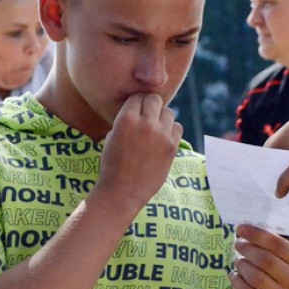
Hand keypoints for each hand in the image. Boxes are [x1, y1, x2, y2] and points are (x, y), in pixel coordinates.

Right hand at [96, 93, 181, 210]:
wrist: (122, 192)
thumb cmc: (112, 165)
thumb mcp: (112, 136)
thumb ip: (126, 120)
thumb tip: (139, 110)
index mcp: (126, 119)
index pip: (137, 97)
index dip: (136, 103)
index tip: (135, 111)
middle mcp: (145, 124)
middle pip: (155, 99)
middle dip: (150, 106)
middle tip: (146, 117)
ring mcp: (161, 135)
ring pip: (168, 112)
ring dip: (162, 118)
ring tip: (154, 129)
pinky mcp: (172, 147)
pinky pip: (177, 127)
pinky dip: (171, 130)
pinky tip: (163, 138)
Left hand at [230, 223, 288, 288]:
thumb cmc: (264, 269)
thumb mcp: (269, 252)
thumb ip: (262, 239)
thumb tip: (244, 226)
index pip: (278, 244)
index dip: (257, 235)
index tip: (241, 228)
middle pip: (265, 260)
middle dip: (247, 249)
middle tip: (237, 244)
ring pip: (254, 275)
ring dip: (241, 264)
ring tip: (239, 261)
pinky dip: (236, 279)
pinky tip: (236, 275)